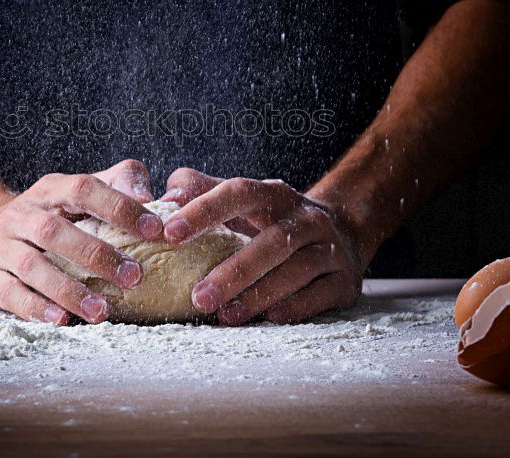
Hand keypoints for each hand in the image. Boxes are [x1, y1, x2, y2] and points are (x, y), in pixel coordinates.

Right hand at [0, 160, 162, 324]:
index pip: (84, 188)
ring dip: (68, 290)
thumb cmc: (50, 216)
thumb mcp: (78, 192)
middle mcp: (22, 215)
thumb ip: (119, 182)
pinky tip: (62, 321)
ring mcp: (1, 247)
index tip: (155, 229)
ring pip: (31, 267)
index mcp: (50, 190)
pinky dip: (36, 309)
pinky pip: (9, 294)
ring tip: (101, 311)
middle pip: (54, 231)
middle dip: (96, 255)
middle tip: (134, 277)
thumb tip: (152, 197)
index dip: (119, 207)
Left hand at [161, 168, 363, 324]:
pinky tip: (268, 319)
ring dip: (259, 295)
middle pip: (272, 242)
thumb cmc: (274, 220)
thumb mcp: (245, 200)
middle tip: (198, 297)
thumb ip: (203, 190)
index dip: (205, 209)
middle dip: (234, 271)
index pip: (239, 193)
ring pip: (297, 270)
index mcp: (275, 195)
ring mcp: (330, 249)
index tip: (170, 233)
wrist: (345, 231)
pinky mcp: (345, 280)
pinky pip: (320, 295)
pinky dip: (295, 307)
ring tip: (225, 315)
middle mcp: (307, 218)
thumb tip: (164, 199)